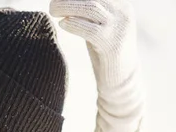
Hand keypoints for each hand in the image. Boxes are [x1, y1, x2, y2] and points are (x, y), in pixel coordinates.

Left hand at [50, 0, 143, 131]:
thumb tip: (65, 2)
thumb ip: (88, 14)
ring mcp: (119, 27)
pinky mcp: (112, 44)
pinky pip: (90, 29)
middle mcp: (123, 12)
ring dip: (67, 6)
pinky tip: (62, 24)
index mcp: (120, 5)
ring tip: (52, 10)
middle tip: (52, 3)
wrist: (121, 80)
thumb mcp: (99, 27)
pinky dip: (74, 24)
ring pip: (90, 8)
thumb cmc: (105, 53)